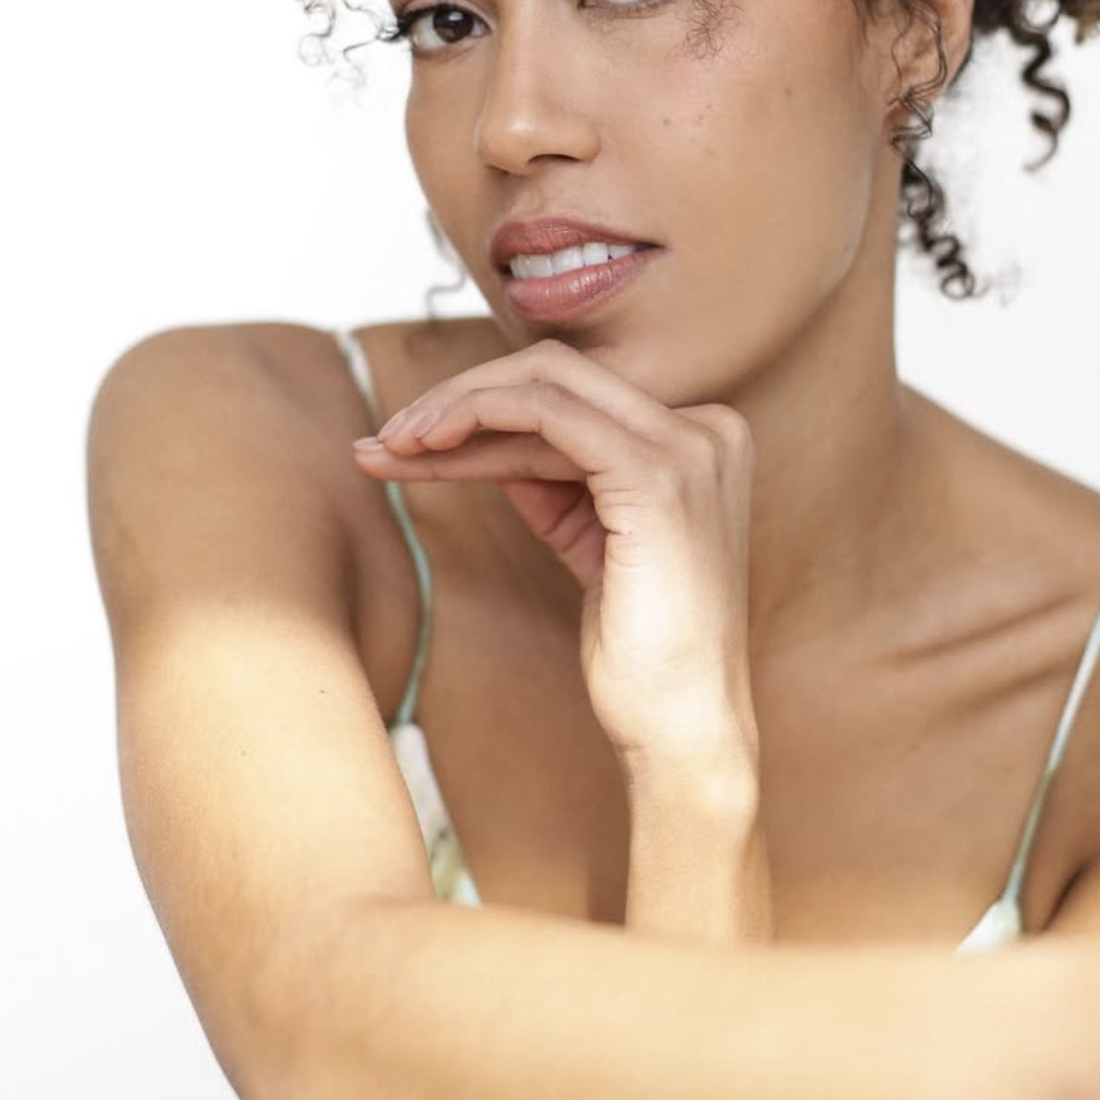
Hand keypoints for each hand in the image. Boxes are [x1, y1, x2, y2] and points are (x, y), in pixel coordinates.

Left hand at [353, 339, 758, 785]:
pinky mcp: (657, 477)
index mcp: (705, 438)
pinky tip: (426, 449)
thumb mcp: (589, 537)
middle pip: (559, 372)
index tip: (410, 436)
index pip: (578, 393)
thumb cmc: (639, 650)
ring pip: (545, 384)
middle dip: (462, 394)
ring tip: (390, 443)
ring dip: (454, 407)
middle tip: (389, 432)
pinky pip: (547, 417)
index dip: (486, 406)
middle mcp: (709, 428)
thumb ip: (553, 479)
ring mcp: (689, 448)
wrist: (682, 727)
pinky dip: (477, 421)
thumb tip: (477, 433)